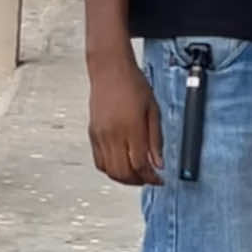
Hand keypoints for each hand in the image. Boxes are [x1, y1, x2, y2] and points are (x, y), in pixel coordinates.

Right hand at [88, 52, 163, 185]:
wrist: (110, 69)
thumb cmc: (133, 84)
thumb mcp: (153, 110)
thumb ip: (155, 139)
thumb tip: (158, 163)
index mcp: (131, 128)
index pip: (140, 164)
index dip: (151, 177)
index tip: (159, 179)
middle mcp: (113, 134)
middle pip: (123, 172)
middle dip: (138, 181)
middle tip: (149, 179)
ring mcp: (100, 135)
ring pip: (109, 170)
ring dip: (124, 178)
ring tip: (136, 174)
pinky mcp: (92, 134)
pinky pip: (99, 161)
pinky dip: (110, 169)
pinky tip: (121, 165)